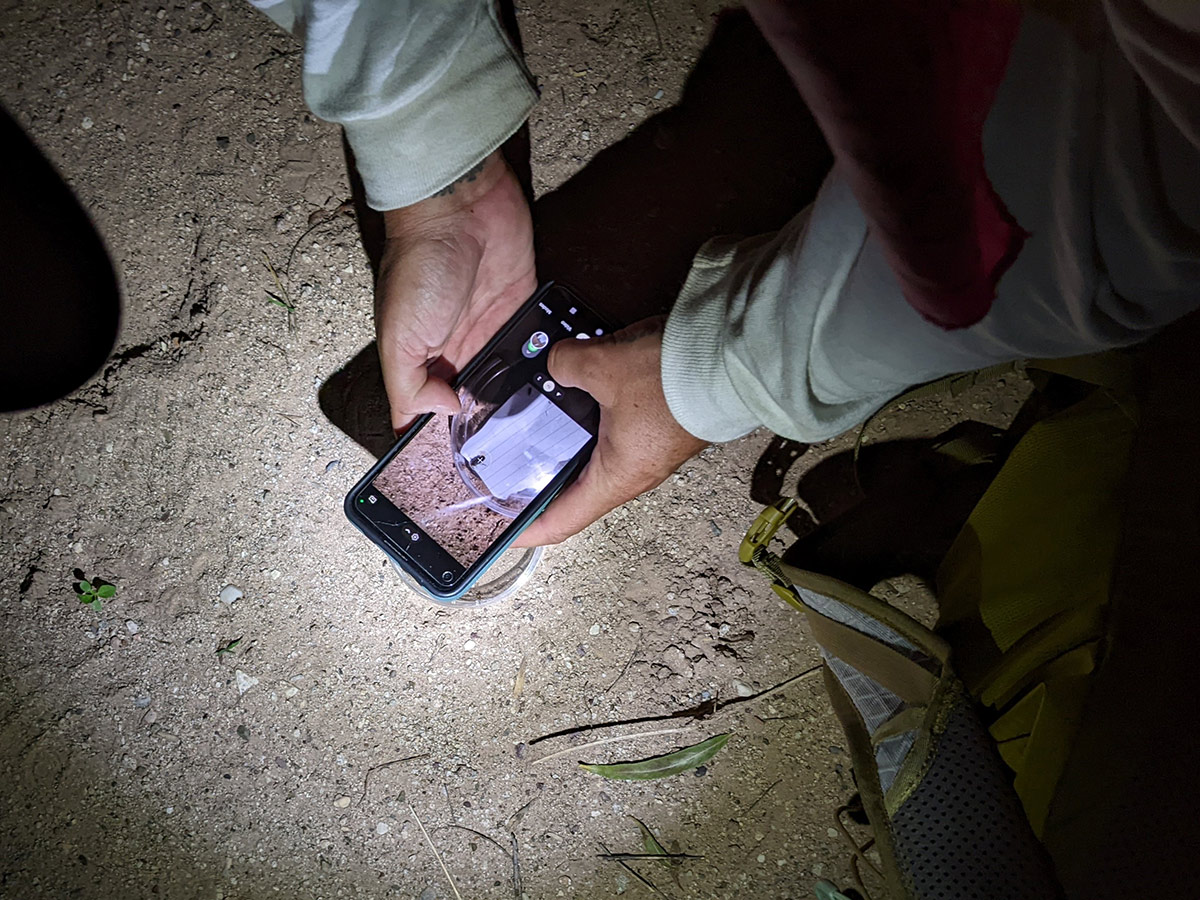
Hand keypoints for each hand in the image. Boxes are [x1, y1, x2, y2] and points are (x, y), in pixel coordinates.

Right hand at [376, 151, 535, 430]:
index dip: (445, 434)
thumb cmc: (420, 265)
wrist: (460, 206)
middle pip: (478, 399)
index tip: (465, 463)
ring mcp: (493, 330)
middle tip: (515, 454)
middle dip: (492, 423)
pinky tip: (561, 389)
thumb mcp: (399, 336)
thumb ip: (409, 385)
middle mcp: (458, 350)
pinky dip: (547, 363)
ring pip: (511, 379)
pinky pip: (537, 346)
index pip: (432, 409)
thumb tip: (441, 415)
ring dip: (524, 396)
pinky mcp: (525, 310)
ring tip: (544, 428)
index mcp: (423, 359)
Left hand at [514, 317, 708, 546]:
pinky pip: (617, 430)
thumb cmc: (679, 379)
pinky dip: (592, 417)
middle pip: (575, 489)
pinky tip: (578, 390)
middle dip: (539, 479)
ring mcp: (650, 449)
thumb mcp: (603, 367)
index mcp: (617, 478)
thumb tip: (554, 362)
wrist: (735, 355)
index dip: (527, 530)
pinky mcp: (661, 423)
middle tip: (506, 467)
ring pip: (596, 455)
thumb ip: (565, 365)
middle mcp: (635, 472)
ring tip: (535, 421)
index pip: (562, 522)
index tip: (501, 530)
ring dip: (567, 442)